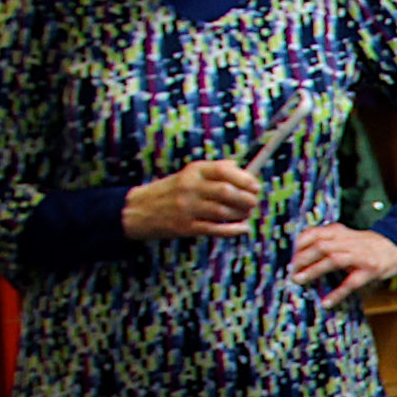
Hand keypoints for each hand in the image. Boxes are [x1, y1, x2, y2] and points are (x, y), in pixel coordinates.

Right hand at [123, 159, 259, 240]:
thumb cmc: (171, 191)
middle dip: (246, 199)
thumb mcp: (188, 174)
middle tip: (253, 203)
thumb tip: (240, 166)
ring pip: (223, 212)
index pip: (223, 171)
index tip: (256, 186)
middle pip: (226, 192)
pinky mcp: (187, 227)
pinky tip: (242, 228)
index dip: (244, 179)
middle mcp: (190, 187)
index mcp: (193, 171)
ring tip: (247, 214)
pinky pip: (216, 229)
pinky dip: (234, 230)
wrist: (140, 209)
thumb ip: (213, 170)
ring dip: (241, 214)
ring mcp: (188, 208)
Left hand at [291, 224, 396, 308]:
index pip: (315, 232)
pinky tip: (327, 302)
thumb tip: (301, 251)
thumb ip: (328, 240)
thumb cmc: (366, 245)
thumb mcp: (346, 236)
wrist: (396, 247)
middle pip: (321, 246)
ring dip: (314, 270)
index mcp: (340, 231)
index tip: (288, 254)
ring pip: (333, 260)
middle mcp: (349, 241)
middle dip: (303, 258)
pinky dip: (338, 293)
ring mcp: (360, 256)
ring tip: (299, 280)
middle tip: (290, 270)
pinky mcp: (370, 270)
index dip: (299, 243)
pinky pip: (351, 282)